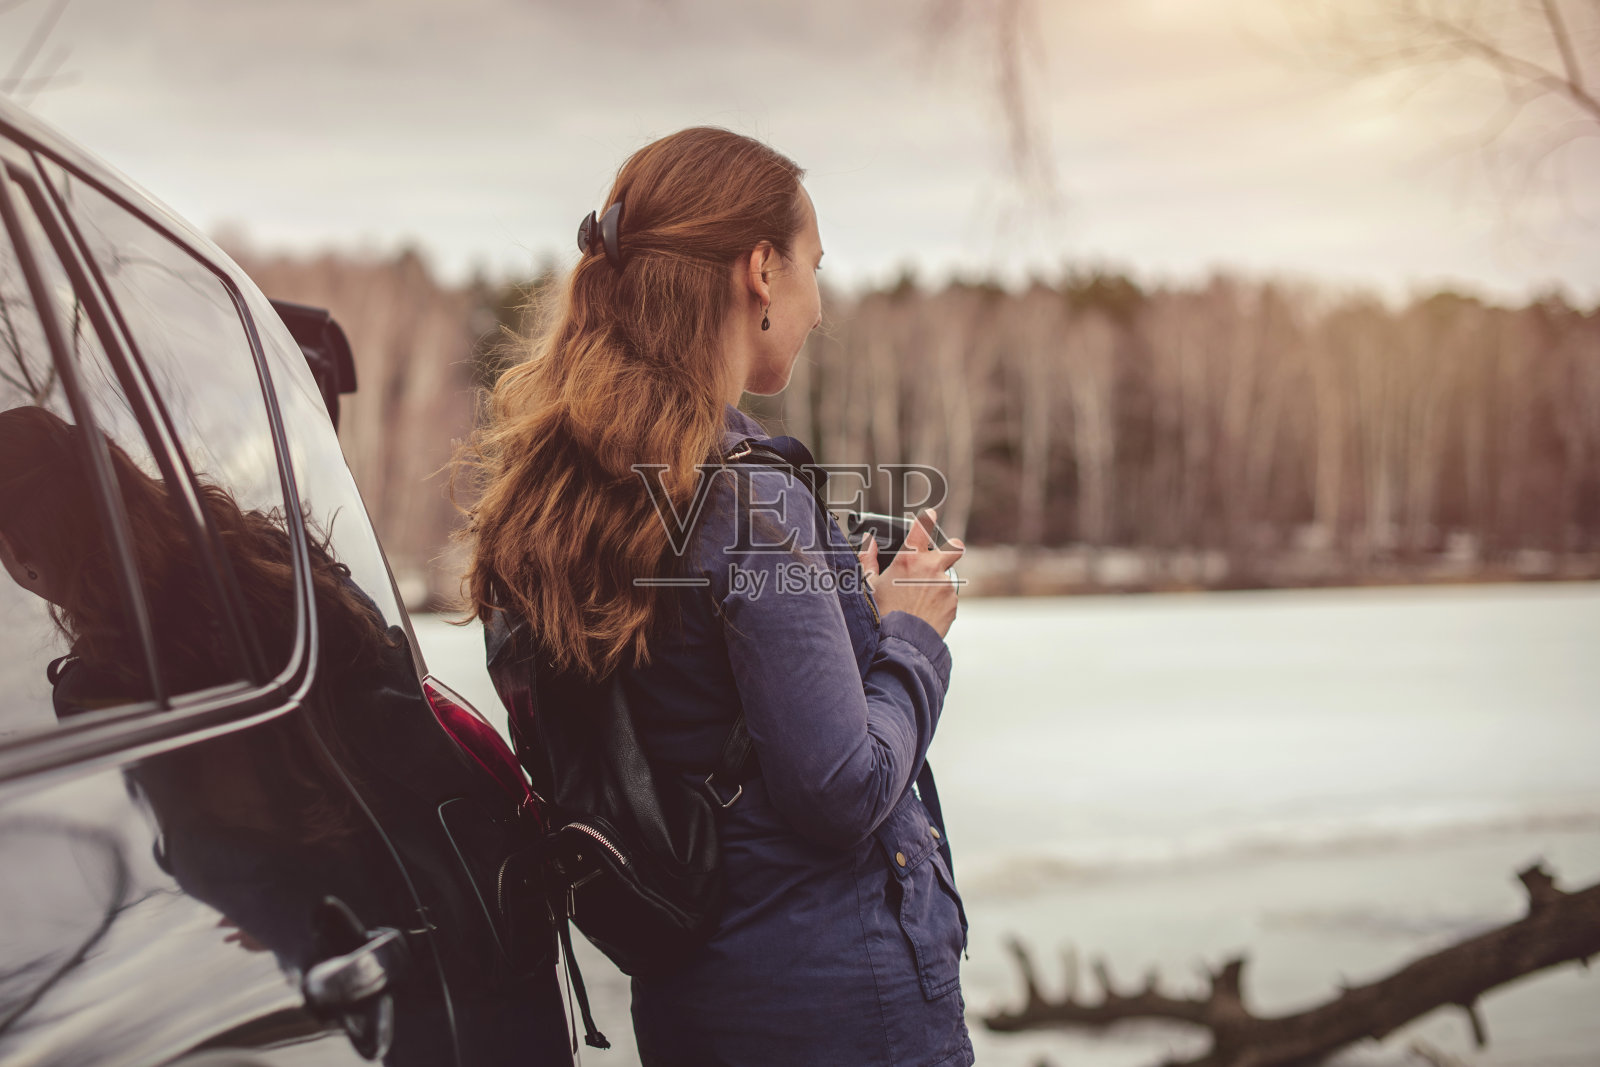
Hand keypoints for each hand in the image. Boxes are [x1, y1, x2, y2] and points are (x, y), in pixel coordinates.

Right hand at [858, 508, 963, 638]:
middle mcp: (931, 567)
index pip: (921, 528)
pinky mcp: (953, 603)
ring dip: (938, 585)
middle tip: (948, 552)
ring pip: (947, 578)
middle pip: (954, 548)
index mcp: (909, 558)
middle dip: (953, 548)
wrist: (901, 642)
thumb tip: (869, 542)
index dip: (927, 518)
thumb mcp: (869, 584)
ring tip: (920, 602)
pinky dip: (940, 603)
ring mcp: (945, 585)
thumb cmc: (881, 612)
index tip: (930, 514)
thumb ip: (868, 559)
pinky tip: (925, 613)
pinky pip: (948, 598)